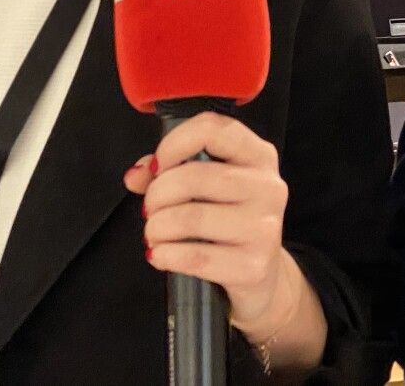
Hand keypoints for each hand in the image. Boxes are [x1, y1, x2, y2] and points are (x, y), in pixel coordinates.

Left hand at [123, 111, 296, 332]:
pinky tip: (160, 254)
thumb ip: (168, 171)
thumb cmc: (228, 222)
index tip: (157, 166)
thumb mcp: (208, 187)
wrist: (261, 275)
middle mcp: (268, 187)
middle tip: (150, 208)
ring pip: (190, 218)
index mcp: (258, 156)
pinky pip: (194, 257)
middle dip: (158, 194)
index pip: (213, 129)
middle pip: (194, 176)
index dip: (174, 143)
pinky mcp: (252, 265)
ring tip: (154, 233)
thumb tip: (136, 176)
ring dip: (157, 227)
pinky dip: (165, 255)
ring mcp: (263, 227)